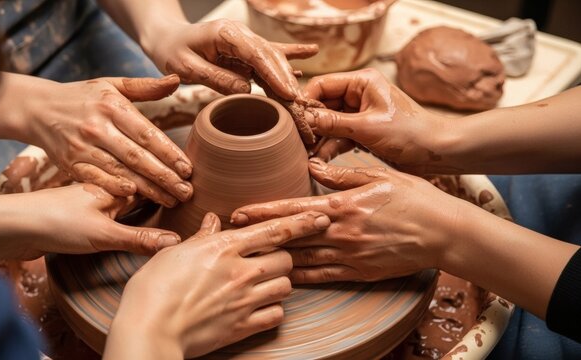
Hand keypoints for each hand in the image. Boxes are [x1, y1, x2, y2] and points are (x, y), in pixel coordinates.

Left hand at [0, 184, 180, 261]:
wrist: (11, 225)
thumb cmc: (54, 223)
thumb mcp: (101, 236)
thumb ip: (138, 239)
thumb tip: (174, 242)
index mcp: (114, 186)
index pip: (150, 180)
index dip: (170, 182)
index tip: (191, 186)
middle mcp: (105, 186)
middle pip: (141, 179)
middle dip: (163, 180)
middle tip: (187, 184)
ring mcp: (92, 196)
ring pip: (127, 187)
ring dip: (147, 188)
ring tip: (167, 190)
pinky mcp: (80, 209)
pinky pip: (113, 200)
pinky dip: (128, 202)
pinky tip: (132, 206)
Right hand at [24, 75, 192, 205]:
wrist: (36, 108)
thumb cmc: (82, 97)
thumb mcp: (112, 85)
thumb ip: (146, 87)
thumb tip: (177, 80)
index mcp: (112, 107)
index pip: (147, 134)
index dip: (169, 153)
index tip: (188, 169)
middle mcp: (98, 128)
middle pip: (137, 157)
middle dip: (165, 177)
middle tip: (187, 192)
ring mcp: (83, 148)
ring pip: (121, 172)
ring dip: (148, 189)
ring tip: (171, 200)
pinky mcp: (70, 164)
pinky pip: (97, 179)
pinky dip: (115, 188)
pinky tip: (135, 197)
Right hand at [105, 211, 329, 358]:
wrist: (150, 329)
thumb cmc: (154, 288)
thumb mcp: (175, 253)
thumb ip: (201, 237)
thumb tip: (213, 221)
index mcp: (225, 247)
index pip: (274, 229)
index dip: (302, 222)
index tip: (320, 217)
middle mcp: (241, 272)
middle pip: (286, 259)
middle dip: (281, 258)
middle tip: (264, 261)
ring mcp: (245, 301)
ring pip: (286, 287)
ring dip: (278, 284)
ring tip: (260, 284)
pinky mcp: (243, 326)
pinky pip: (277, 315)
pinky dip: (272, 310)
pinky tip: (258, 307)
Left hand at [144, 19, 317, 98]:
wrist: (167, 38)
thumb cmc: (172, 51)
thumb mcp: (187, 68)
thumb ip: (216, 78)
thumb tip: (246, 90)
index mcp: (226, 34)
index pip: (257, 54)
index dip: (275, 74)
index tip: (288, 93)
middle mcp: (240, 34)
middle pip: (270, 56)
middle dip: (286, 79)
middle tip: (299, 103)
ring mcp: (245, 40)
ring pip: (273, 57)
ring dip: (288, 76)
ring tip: (302, 96)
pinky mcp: (246, 49)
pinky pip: (270, 53)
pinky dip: (290, 55)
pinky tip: (311, 52)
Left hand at [231, 158, 462, 282]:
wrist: (444, 232)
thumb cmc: (414, 198)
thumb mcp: (379, 176)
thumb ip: (343, 174)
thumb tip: (313, 168)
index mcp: (343, 206)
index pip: (293, 210)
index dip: (263, 212)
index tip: (240, 211)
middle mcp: (341, 233)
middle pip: (290, 236)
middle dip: (260, 236)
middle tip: (233, 235)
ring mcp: (349, 256)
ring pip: (302, 259)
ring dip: (275, 257)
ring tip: (251, 256)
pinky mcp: (359, 272)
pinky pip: (322, 276)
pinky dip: (301, 276)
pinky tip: (284, 276)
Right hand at [303, 69, 453, 173]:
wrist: (438, 152)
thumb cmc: (410, 134)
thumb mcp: (367, 128)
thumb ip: (332, 122)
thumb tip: (303, 119)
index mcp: (362, 81)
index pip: (321, 84)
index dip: (305, 102)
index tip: (293, 120)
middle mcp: (359, 93)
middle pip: (323, 104)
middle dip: (310, 123)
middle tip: (297, 141)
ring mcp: (361, 113)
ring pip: (329, 123)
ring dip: (319, 138)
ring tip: (305, 154)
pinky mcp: (363, 131)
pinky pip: (339, 136)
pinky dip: (330, 146)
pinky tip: (318, 159)